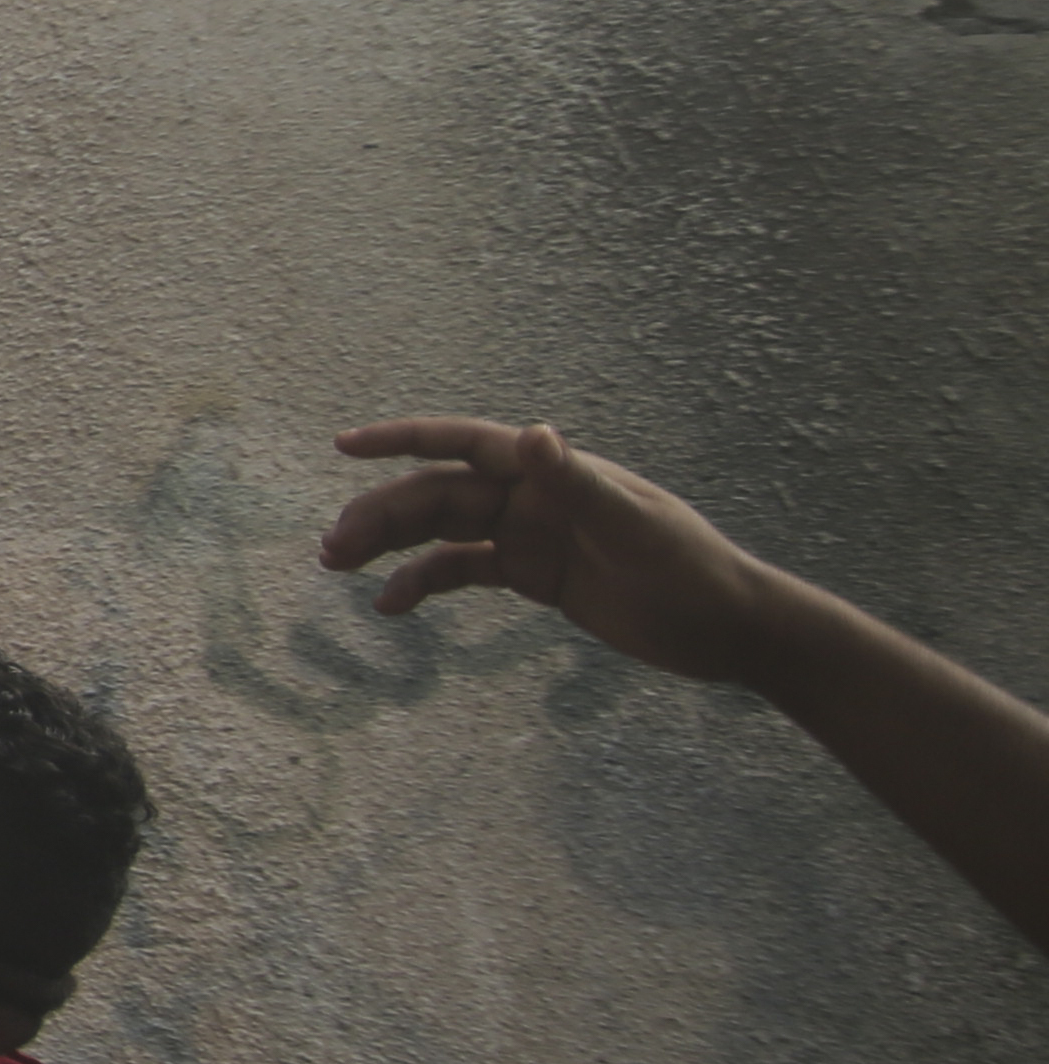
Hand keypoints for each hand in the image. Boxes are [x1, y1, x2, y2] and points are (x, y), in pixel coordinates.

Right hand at [320, 417, 795, 685]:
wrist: (731, 630)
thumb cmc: (692, 573)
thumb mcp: (634, 530)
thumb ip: (578, 483)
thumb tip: (533, 433)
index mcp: (554, 473)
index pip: (465, 444)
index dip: (404, 439)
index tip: (343, 444)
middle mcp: (534, 496)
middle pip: (438, 493)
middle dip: (381, 514)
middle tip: (333, 549)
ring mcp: (530, 535)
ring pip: (440, 530)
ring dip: (389, 544)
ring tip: (340, 567)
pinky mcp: (533, 575)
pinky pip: (462, 570)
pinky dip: (424, 582)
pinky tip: (392, 604)